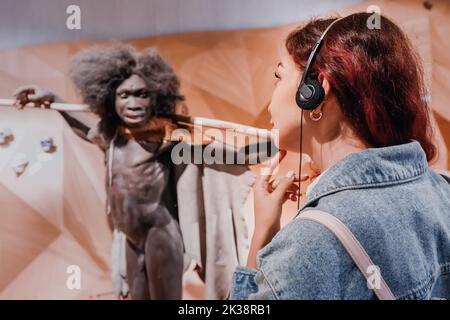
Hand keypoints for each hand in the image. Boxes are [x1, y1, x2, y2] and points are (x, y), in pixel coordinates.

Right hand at [13, 85, 56, 109]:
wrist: (53, 100)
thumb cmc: (48, 96)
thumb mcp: (41, 96)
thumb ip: (35, 97)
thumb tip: (28, 98)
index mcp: (32, 88)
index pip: (23, 89)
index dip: (18, 91)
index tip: (14, 95)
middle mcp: (30, 92)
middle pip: (21, 94)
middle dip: (17, 99)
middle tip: (14, 103)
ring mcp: (30, 97)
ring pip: (23, 100)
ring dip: (19, 103)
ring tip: (17, 107)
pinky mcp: (32, 101)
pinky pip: (25, 103)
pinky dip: (22, 105)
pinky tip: (20, 108)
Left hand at [247, 150, 308, 267]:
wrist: (266, 234)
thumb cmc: (266, 217)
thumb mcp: (276, 199)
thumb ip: (284, 185)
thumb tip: (290, 173)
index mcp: (260, 186)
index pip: (269, 169)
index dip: (276, 159)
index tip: (283, 150)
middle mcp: (264, 189)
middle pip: (280, 179)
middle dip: (292, 179)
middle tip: (305, 176)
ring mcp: (270, 196)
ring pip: (284, 187)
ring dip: (293, 188)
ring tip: (302, 190)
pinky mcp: (275, 203)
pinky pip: (285, 194)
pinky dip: (291, 194)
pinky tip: (296, 198)